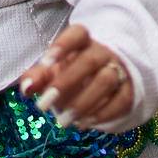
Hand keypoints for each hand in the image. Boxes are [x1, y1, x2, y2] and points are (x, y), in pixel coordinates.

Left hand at [17, 25, 134, 129]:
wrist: (104, 78)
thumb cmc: (70, 70)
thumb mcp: (52, 70)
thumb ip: (37, 76)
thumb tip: (27, 89)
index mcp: (82, 40)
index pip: (77, 34)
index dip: (63, 45)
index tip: (45, 62)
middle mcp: (103, 52)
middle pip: (88, 62)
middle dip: (66, 83)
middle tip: (45, 104)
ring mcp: (119, 70)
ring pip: (106, 81)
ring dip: (83, 103)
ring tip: (64, 121)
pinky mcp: (130, 90)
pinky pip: (121, 101)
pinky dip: (102, 114)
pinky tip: (84, 123)